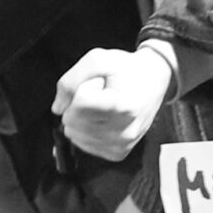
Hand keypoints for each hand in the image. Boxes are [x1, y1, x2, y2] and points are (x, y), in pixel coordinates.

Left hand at [53, 47, 172, 160]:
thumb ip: (71, 80)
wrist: (154, 81)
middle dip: (79, 103)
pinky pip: (82, 144)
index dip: (84, 87)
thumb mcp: (98, 59)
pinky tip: (103, 119)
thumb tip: (57, 107)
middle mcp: (124, 131)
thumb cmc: (127, 69)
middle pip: (72, 120)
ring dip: (83, 117)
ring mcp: (121, 145)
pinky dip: (86, 130)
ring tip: (102, 105)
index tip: (100, 83)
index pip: (79, 103)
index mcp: (123, 106)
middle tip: (100, 94)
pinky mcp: (118, 153)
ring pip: (74, 134)